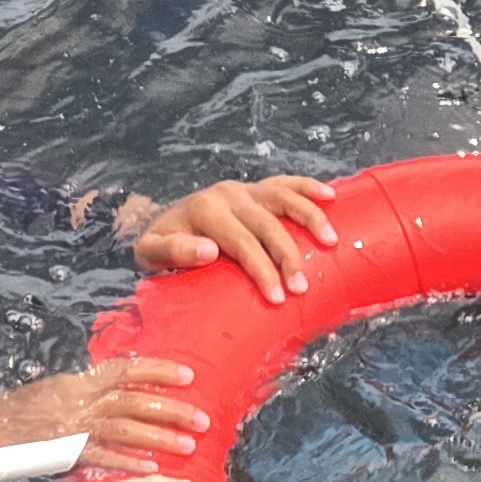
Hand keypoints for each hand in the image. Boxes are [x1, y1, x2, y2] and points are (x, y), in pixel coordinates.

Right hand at [0, 355, 207, 472]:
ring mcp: (71, 429)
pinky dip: (128, 463)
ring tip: (188, 445)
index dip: (157, 370)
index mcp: (78, 381)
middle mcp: (77, 402)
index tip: (188, 374)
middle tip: (203, 419)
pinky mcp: (64, 453)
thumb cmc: (19, 409)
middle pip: (132, 401)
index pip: (124, 369)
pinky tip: (152, 470)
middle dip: (170, 410)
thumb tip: (126, 388)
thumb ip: (89, 389)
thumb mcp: (56, 388)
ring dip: (157, 437)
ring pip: (122, 430)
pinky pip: (101, 458)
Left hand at [132, 176, 341, 302]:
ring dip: (309, 219)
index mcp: (204, 210)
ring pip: (283, 199)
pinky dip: (309, 187)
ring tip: (330, 242)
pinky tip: (330, 196)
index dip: (260, 269)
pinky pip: (285, 183)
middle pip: (267, 225)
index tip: (276, 298)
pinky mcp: (255, 189)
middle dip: (287, 257)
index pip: (240, 242)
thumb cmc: (162, 246)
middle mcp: (227, 196)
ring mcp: (244, 190)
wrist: (162, 224)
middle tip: (300, 289)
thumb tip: (210, 251)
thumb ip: (173, 252)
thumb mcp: (150, 254)